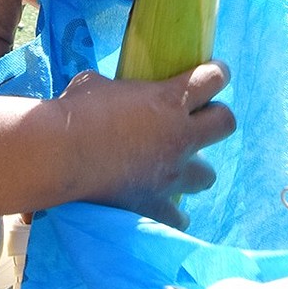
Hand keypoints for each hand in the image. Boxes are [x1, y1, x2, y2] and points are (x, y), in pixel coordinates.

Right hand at [54, 62, 233, 227]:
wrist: (62, 154)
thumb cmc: (77, 110)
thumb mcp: (97, 83)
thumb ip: (118, 89)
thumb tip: (114, 95)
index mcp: (168, 100)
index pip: (211, 80)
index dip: (217, 74)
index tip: (216, 72)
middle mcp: (180, 136)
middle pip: (225, 124)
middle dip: (216, 117)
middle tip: (198, 117)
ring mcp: (171, 174)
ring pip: (208, 174)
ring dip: (195, 165)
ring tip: (176, 163)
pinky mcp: (156, 204)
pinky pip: (179, 216)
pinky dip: (173, 211)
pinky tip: (163, 202)